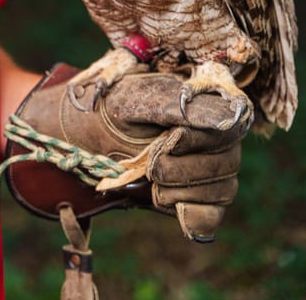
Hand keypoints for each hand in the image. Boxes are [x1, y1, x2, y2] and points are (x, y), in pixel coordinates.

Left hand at [4, 63, 249, 240]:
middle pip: (227, 160)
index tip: (170, 138)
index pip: (231, 122)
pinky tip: (165, 201)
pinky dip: (191, 214)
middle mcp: (215, 133)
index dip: (202, 135)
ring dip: (180, 189)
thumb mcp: (130, 100)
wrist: (82, 136)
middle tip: (150, 163)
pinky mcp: (199, 198)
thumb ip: (173, 105)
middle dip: (182, 167)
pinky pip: (213, 214)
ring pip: (221, 188)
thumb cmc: (106, 108)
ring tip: (149, 179)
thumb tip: (222, 115)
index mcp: (204, 99)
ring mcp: (211, 166)